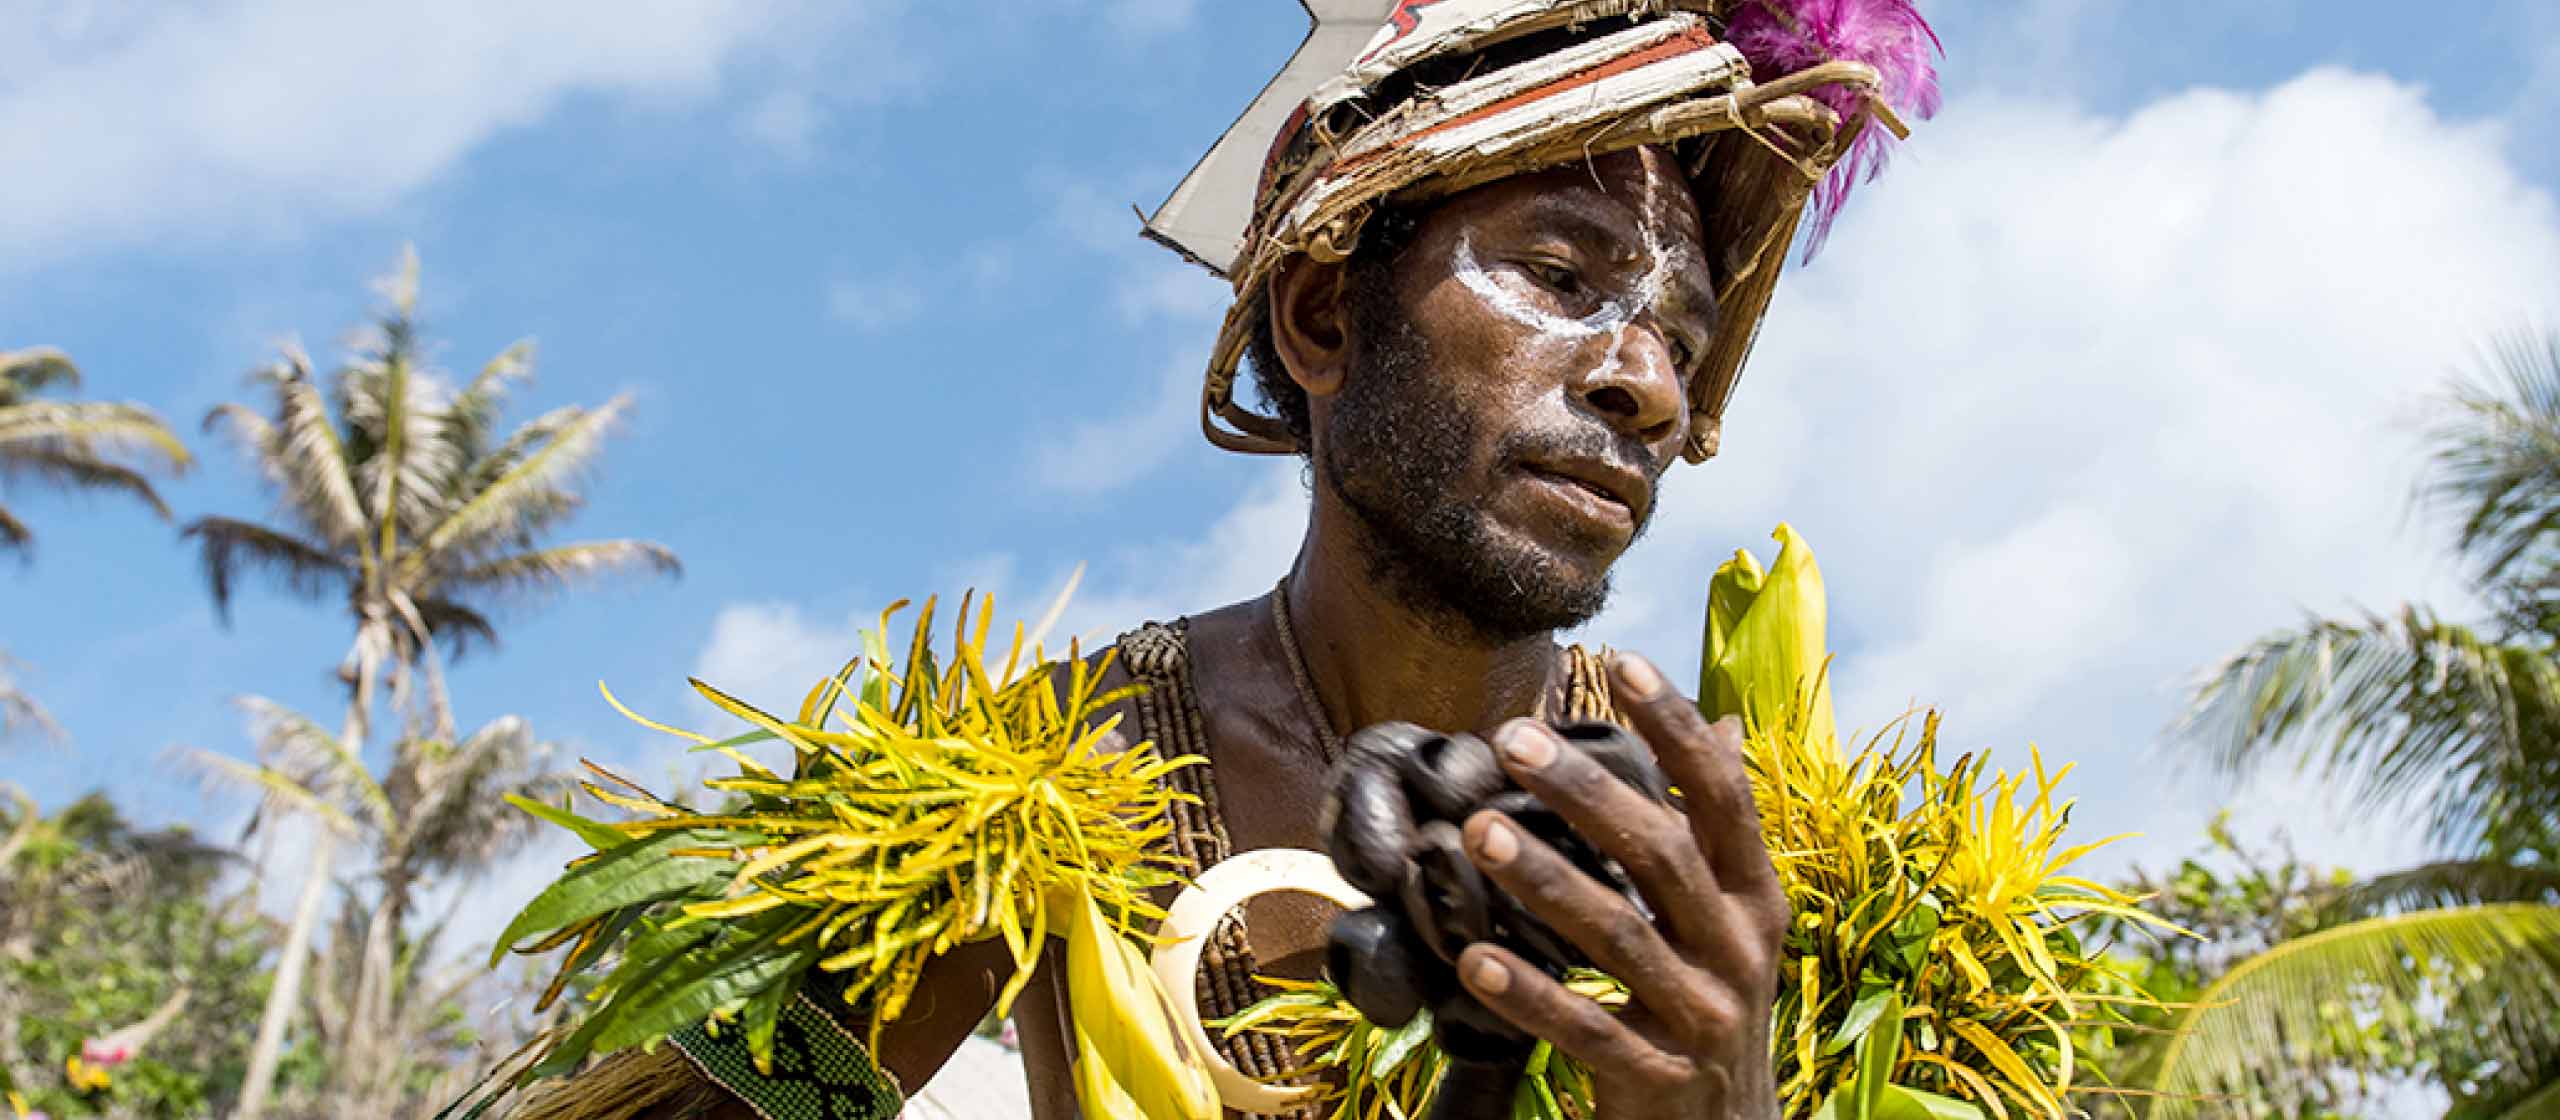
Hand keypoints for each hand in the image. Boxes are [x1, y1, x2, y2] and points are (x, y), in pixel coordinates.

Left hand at [1454, 653, 1785, 1119]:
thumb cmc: (1713, 1004)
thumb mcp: (1733, 919)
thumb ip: (1719, 833)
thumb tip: (1731, 726)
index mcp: (1757, 900)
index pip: (1724, 797)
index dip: (1678, 727)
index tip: (1619, 663)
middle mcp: (1740, 952)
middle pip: (1666, 855)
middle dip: (1589, 792)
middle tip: (1514, 740)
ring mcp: (1703, 1019)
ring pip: (1622, 939)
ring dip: (1546, 880)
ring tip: (1478, 831)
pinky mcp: (1660, 1079)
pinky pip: (1588, 1031)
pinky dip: (1532, 994)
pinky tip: (1475, 959)